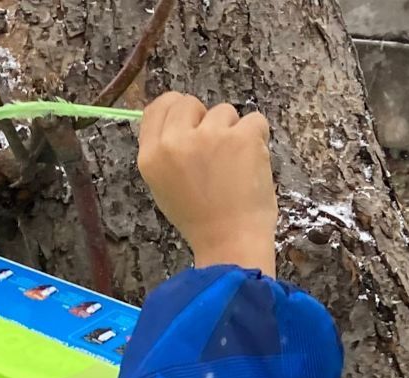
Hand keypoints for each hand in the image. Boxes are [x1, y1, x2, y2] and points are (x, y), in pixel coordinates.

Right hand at [138, 92, 276, 275]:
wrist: (230, 243)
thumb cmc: (200, 220)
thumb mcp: (164, 187)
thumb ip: (166, 152)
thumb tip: (177, 123)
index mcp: (151, 157)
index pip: (157, 108)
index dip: (175, 109)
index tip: (190, 119)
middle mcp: (175, 142)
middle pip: (189, 103)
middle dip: (204, 120)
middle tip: (213, 151)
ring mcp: (210, 136)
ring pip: (223, 111)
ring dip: (232, 132)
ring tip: (232, 166)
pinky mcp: (242, 136)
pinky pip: (254, 120)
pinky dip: (257, 138)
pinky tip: (251, 165)